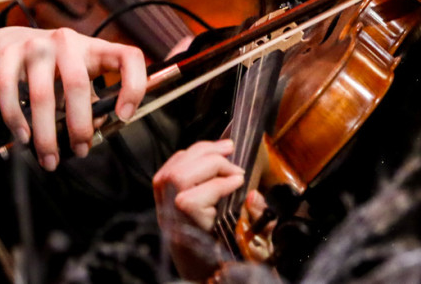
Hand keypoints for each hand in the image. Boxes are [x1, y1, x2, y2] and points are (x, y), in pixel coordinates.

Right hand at [0, 26, 146, 170]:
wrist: (4, 47)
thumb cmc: (50, 70)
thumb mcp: (76, 81)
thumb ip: (90, 102)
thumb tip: (95, 128)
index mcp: (93, 48)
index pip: (127, 56)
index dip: (133, 86)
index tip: (124, 116)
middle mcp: (66, 41)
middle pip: (77, 84)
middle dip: (79, 126)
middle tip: (79, 151)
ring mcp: (35, 45)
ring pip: (42, 95)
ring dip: (46, 134)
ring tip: (49, 158)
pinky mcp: (6, 54)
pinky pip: (10, 92)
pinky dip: (17, 120)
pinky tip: (23, 138)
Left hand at [153, 139, 244, 278]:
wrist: (203, 272)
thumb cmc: (228, 260)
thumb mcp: (253, 247)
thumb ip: (258, 220)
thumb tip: (254, 195)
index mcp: (191, 235)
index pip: (192, 200)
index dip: (220, 184)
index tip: (241, 180)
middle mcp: (171, 220)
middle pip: (179, 177)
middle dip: (211, 161)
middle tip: (235, 164)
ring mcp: (163, 206)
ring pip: (173, 168)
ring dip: (202, 151)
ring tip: (226, 149)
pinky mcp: (162, 196)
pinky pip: (171, 166)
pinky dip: (192, 154)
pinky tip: (209, 155)